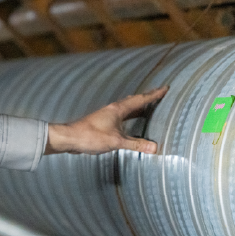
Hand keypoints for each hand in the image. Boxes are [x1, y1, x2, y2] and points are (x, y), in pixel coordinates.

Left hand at [45, 86, 168, 155]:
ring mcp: (107, 115)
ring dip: (139, 107)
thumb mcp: (116, 141)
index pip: (140, 99)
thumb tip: (155, 147)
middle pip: (134, 101)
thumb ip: (136, 144)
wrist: (70, 138)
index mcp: (118, 109)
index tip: (165, 88)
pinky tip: (131, 123)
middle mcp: (113, 109)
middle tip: (159, 95)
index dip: (154, 94)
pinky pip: (122, 116)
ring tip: (149, 108)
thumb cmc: (90, 136)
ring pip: (127, 108)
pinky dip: (130, 116)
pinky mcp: (103, 122)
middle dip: (147, 98)